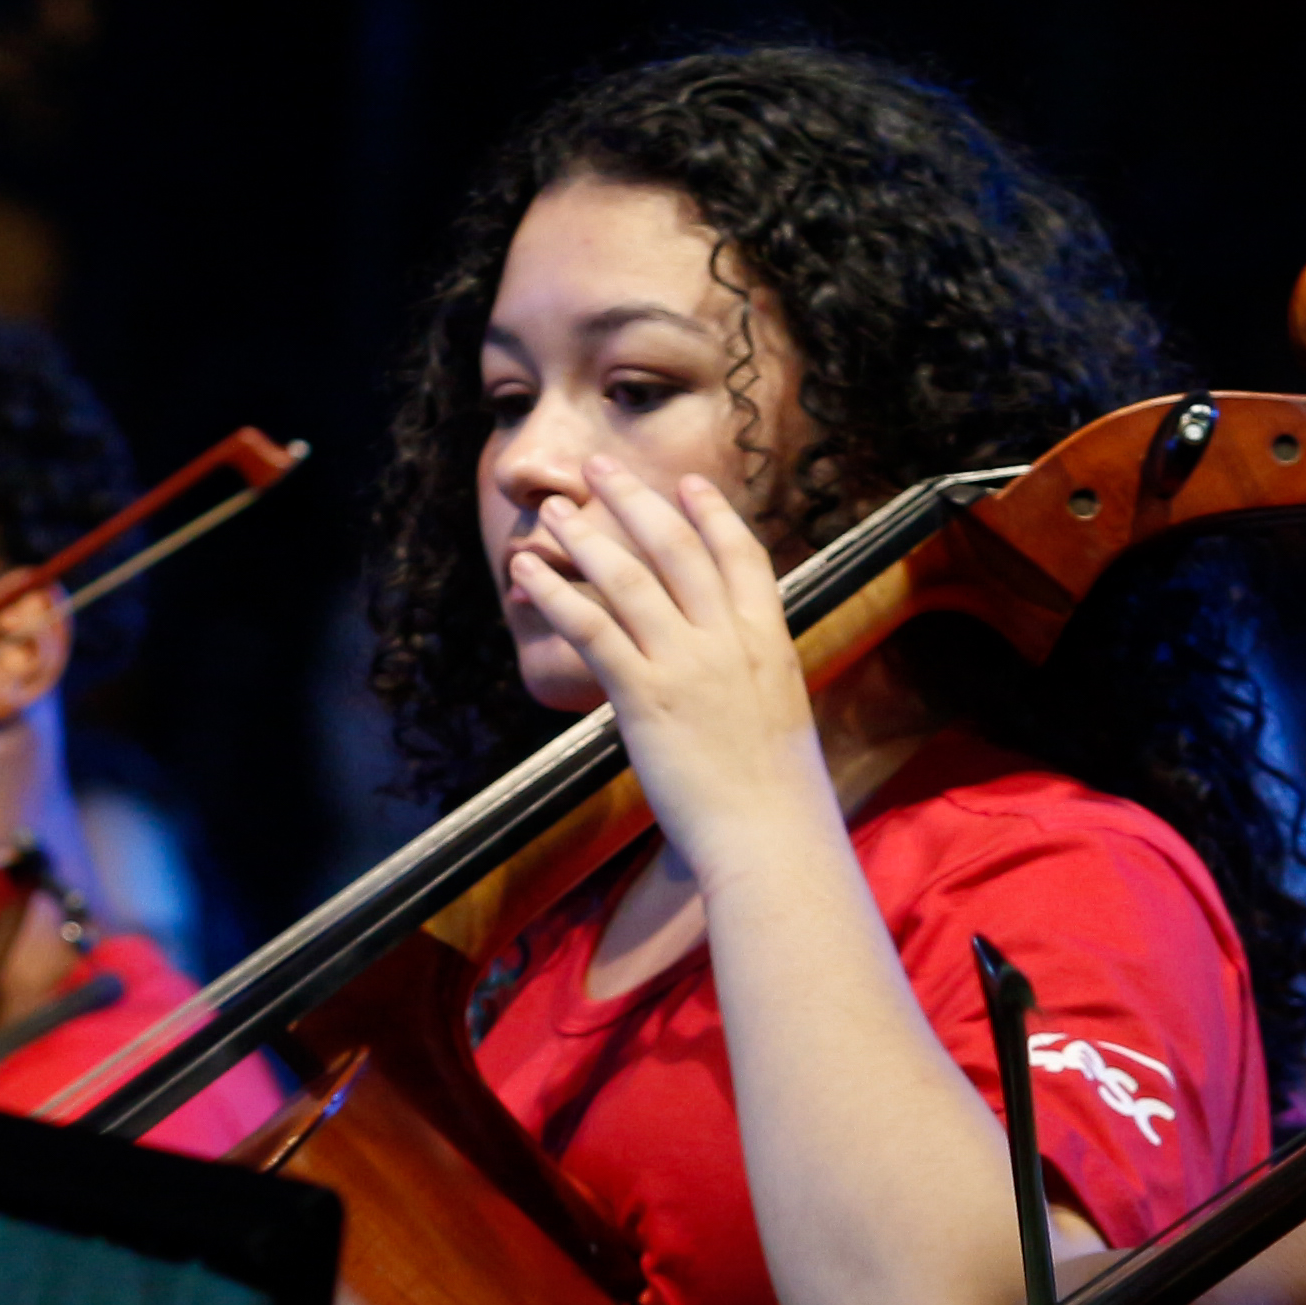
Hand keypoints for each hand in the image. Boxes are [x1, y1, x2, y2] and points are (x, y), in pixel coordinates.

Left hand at [505, 461, 834, 884]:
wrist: (772, 836)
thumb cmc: (777, 799)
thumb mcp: (777, 720)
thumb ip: (750, 682)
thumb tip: (725, 678)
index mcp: (769, 642)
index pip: (742, 556)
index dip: (713, 515)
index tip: (689, 484)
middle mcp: (729, 640)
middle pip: (678, 548)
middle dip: (636, 501)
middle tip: (602, 468)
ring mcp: (688, 664)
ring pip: (630, 578)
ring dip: (586, 537)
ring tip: (555, 510)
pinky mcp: (646, 696)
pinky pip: (593, 630)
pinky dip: (556, 595)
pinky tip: (528, 574)